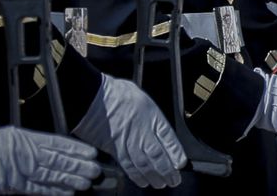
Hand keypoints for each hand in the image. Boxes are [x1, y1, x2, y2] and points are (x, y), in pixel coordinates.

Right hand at [0, 119, 102, 194]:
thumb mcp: (10, 137)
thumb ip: (29, 144)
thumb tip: (46, 149)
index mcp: (28, 138)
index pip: (59, 143)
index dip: (77, 149)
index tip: (91, 153)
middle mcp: (28, 153)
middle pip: (59, 160)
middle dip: (79, 166)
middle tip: (96, 170)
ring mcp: (21, 168)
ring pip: (52, 174)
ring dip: (71, 179)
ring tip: (87, 182)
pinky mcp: (12, 184)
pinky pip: (37, 189)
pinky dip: (53, 191)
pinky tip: (66, 193)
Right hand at [70, 75, 186, 188]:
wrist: (94, 98)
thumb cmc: (116, 93)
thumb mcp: (141, 97)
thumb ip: (149, 111)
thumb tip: (154, 120)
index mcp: (153, 116)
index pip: (169, 139)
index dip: (177, 153)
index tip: (182, 163)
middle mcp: (143, 132)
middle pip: (159, 155)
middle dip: (168, 170)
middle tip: (174, 180)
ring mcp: (129, 142)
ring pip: (146, 164)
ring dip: (155, 176)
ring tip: (162, 184)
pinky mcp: (115, 149)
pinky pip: (128, 166)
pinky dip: (137, 176)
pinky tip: (143, 181)